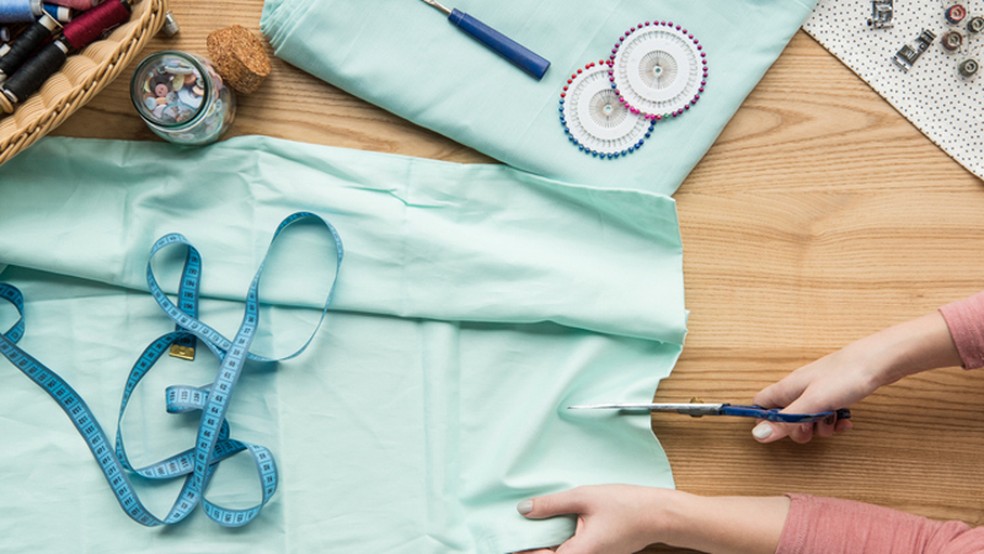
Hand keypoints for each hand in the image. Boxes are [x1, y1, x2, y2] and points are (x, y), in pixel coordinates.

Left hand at [515, 486, 789, 553]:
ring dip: (543, 542)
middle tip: (511, 529)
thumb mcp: (585, 497)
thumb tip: (523, 509)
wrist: (660, 514)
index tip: (501, 539)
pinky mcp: (596, 553)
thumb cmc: (628, 506)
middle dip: (529, 546)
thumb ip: (551, 504)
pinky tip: (550, 522)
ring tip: (527, 523)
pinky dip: (557, 539)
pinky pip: (570, 549)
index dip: (519, 550)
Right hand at [752, 311, 959, 443]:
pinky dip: (834, 422)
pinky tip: (845, 421)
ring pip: (808, 418)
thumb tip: (758, 435)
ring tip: (834, 422)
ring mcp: (817, 391)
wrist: (878, 361)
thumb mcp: (813, 403)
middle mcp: (798, 389)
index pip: (762, 405)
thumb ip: (787, 420)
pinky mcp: (833, 394)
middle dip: (798, 430)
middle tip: (812, 430)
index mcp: (787, 388)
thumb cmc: (845, 377)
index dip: (765, 421)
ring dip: (820, 428)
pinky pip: (826, 414)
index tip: (780, 432)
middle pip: (786, 417)